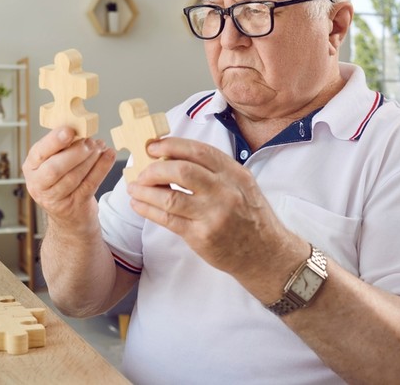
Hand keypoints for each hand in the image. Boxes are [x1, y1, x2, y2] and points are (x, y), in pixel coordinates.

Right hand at [22, 127, 115, 230]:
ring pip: (73, 177)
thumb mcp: (55, 162)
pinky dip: (101, 169)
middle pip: (55, 168)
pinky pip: (89, 185)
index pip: (39, 152)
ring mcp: (54, 199)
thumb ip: (62, 147)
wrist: (69, 216)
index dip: (54, 141)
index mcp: (31, 167)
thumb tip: (81, 127)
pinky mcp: (73, 206)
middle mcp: (38, 184)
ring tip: (101, 147)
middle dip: (75, 152)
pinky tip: (109, 156)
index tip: (69, 131)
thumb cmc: (62, 180)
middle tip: (90, 142)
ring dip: (91, 159)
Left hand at [127, 137, 301, 283]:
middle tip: (142, 171)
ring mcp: (213, 215)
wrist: (266, 254)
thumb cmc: (251, 217)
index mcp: (234, 174)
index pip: (199, 151)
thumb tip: (176, 157)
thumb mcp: (243, 184)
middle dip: (155, 168)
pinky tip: (139, 204)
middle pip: (181, 171)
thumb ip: (215, 171)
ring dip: (146, 190)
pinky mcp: (202, 236)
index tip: (154, 146)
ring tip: (134, 188)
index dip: (172, 145)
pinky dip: (148, 210)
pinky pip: (168, 220)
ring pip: (170, 197)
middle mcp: (225, 192)